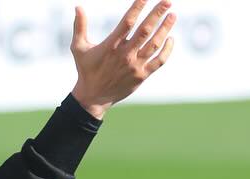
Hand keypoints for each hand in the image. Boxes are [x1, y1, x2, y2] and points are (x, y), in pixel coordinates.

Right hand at [69, 1, 175, 119]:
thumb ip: (79, 26)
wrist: (93, 97)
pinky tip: (171, 38)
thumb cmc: (86, 69)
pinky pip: (159, 61)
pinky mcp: (141, 76)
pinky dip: (167, 50)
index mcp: (111, 46)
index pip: (127, 22)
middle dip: (158, 14)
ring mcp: (134, 66)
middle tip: (168, 1)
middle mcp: (124, 55)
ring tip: (172, 16)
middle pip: (145, 30)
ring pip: (154, 44)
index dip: (138, 7)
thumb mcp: (78, 48)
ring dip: (165, 28)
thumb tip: (77, 6)